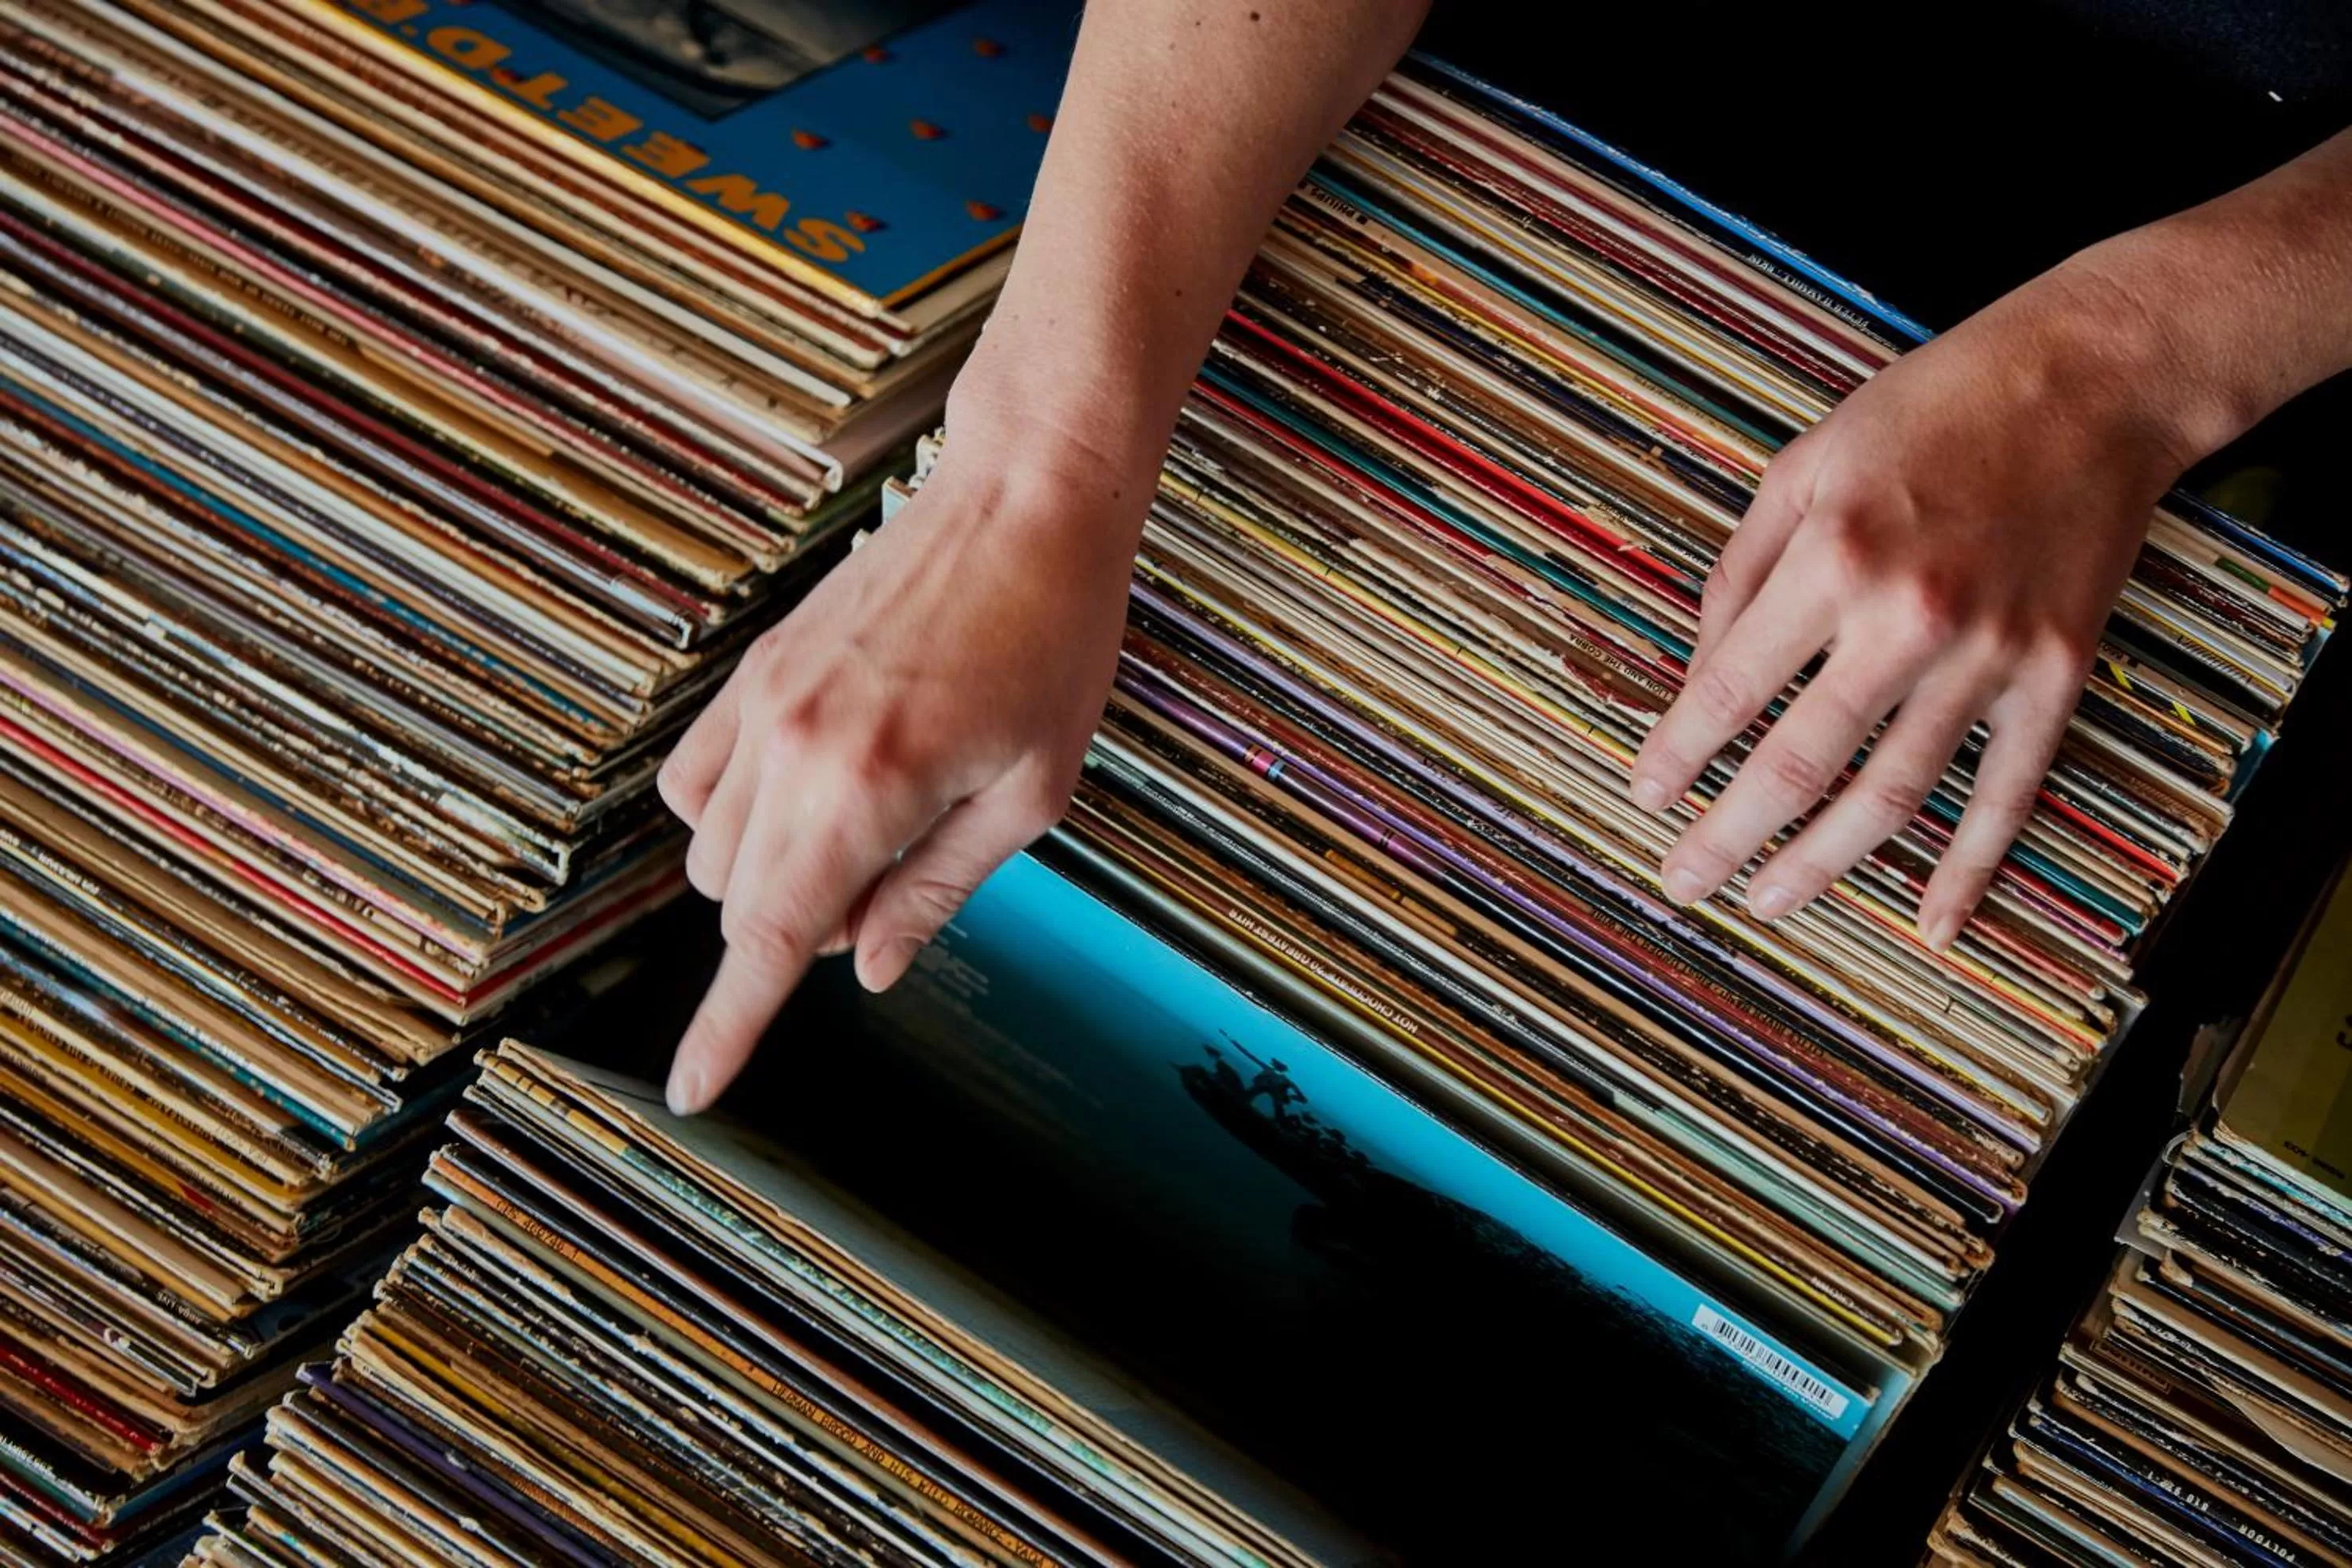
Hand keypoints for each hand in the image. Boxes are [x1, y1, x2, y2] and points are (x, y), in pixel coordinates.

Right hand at [656, 391, 1146, 1114]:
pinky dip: (733, 814)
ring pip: (710, 850)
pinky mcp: (754, 668)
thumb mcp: (1031, 794)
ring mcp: (762, 702)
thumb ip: (936, 891)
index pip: (775, 941)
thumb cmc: (1054, 643)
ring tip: (869, 821)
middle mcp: (793, 747)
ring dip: (770, 874)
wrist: (1022, 502)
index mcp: (870, 789)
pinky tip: (810, 789)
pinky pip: (693, 780)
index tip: (690, 1089)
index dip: (730, 1027)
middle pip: (741, 905)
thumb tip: (871, 968)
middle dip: (801, 929)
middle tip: (897, 876)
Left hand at [1628, 262, 2196, 950]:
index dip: (1679, 754)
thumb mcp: (1804, 465)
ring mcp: (1989, 655)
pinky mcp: (2055, 675)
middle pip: (1799, 763)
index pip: (1730, 690)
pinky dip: (1972, 866)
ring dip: (1821, 863)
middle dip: (1728, 835)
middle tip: (1682, 882)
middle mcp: (1907, 617)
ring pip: (1892, 795)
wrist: (2093, 381)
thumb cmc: (1935, 410)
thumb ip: (1740, 573)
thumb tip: (1700, 674)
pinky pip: (2007, 792)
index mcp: (1832, 557)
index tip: (1646, 795)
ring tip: (1767, 901)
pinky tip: (1935, 924)